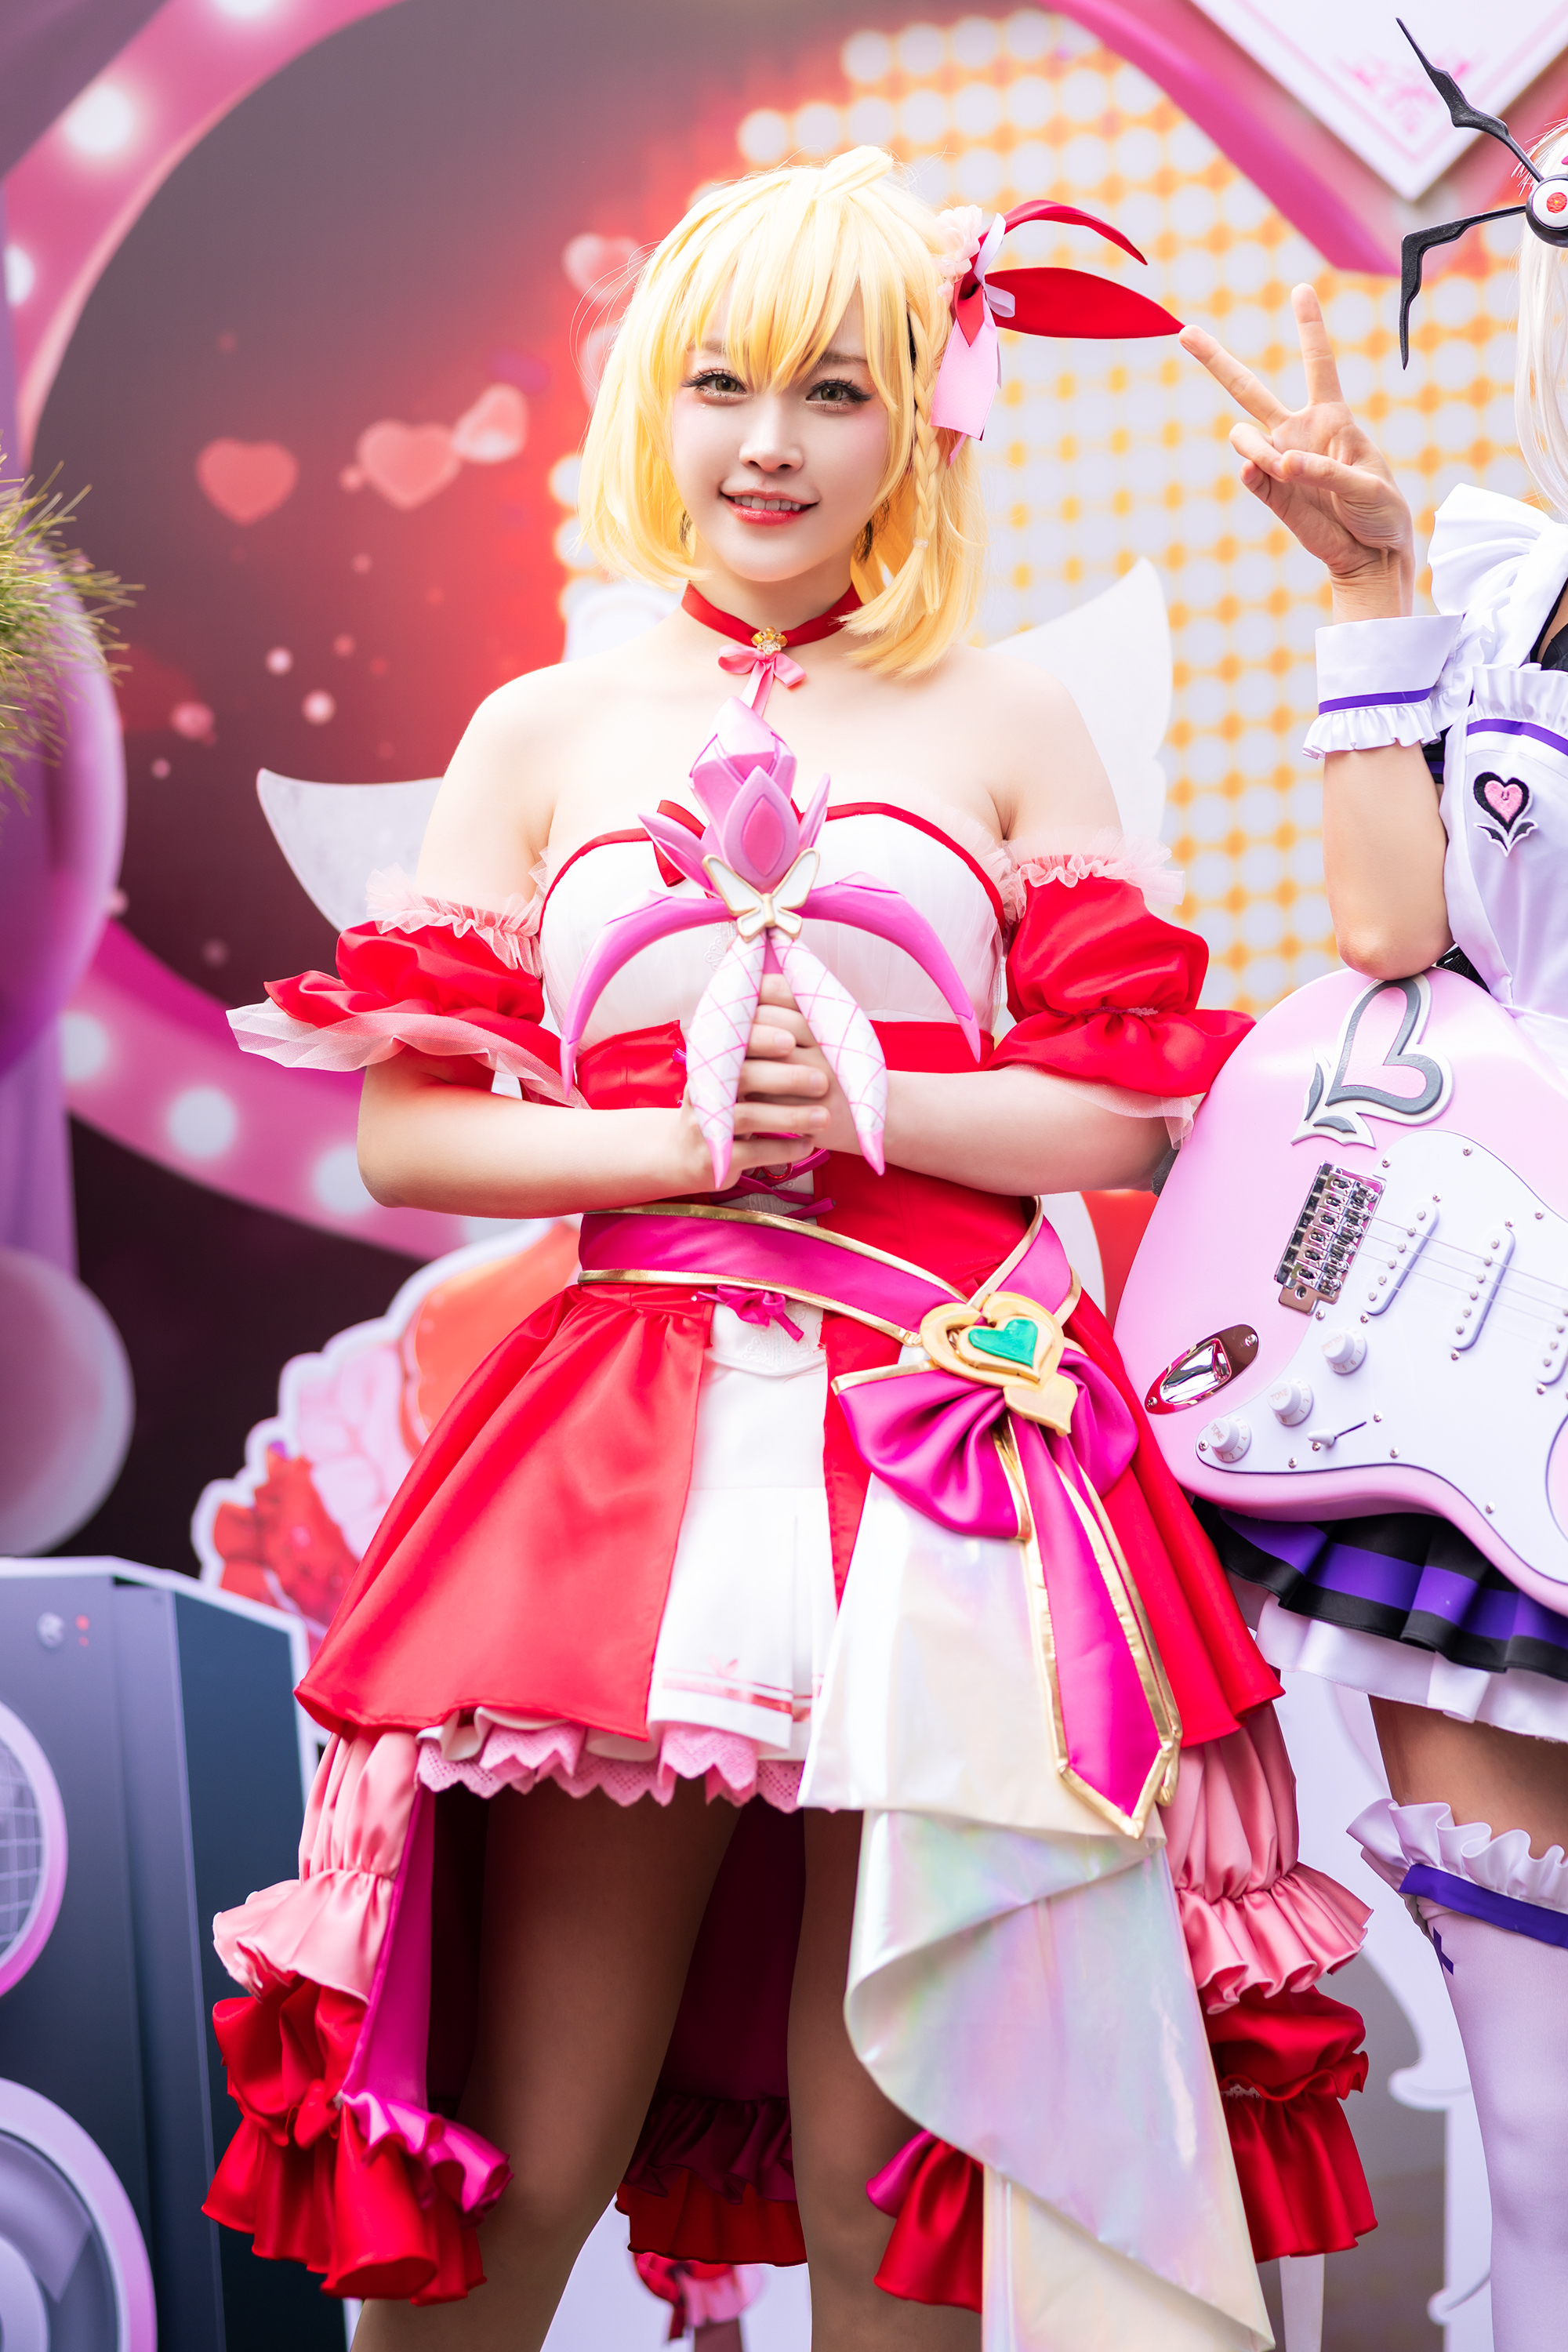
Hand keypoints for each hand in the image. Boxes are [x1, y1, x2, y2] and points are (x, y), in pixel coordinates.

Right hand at [666, 976, 844, 1191]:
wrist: (688, 1154)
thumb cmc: (728, 1102)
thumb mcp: (735, 1069)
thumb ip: (756, 1035)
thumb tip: (787, 984)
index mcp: (712, 1060)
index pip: (734, 1040)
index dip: (762, 1036)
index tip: (794, 1038)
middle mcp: (705, 1088)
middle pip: (742, 1075)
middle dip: (785, 1077)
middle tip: (822, 1081)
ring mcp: (706, 1124)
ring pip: (749, 1116)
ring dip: (790, 1116)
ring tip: (823, 1118)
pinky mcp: (714, 1158)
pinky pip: (751, 1153)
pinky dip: (782, 1149)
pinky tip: (808, 1145)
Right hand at [1180, 285, 1414, 617]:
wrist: (1371, 555)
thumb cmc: (1381, 512)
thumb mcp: (1367, 485)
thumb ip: (1324, 470)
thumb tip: (1278, 462)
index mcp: (1332, 418)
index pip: (1317, 363)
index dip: (1308, 327)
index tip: (1300, 289)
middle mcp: (1299, 433)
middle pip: (1250, 389)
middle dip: (1216, 361)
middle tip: (1185, 332)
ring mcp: (1279, 462)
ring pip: (1244, 436)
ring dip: (1260, 449)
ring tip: (1284, 469)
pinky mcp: (1270, 493)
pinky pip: (1250, 474)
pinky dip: (1255, 473)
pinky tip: (1262, 471)